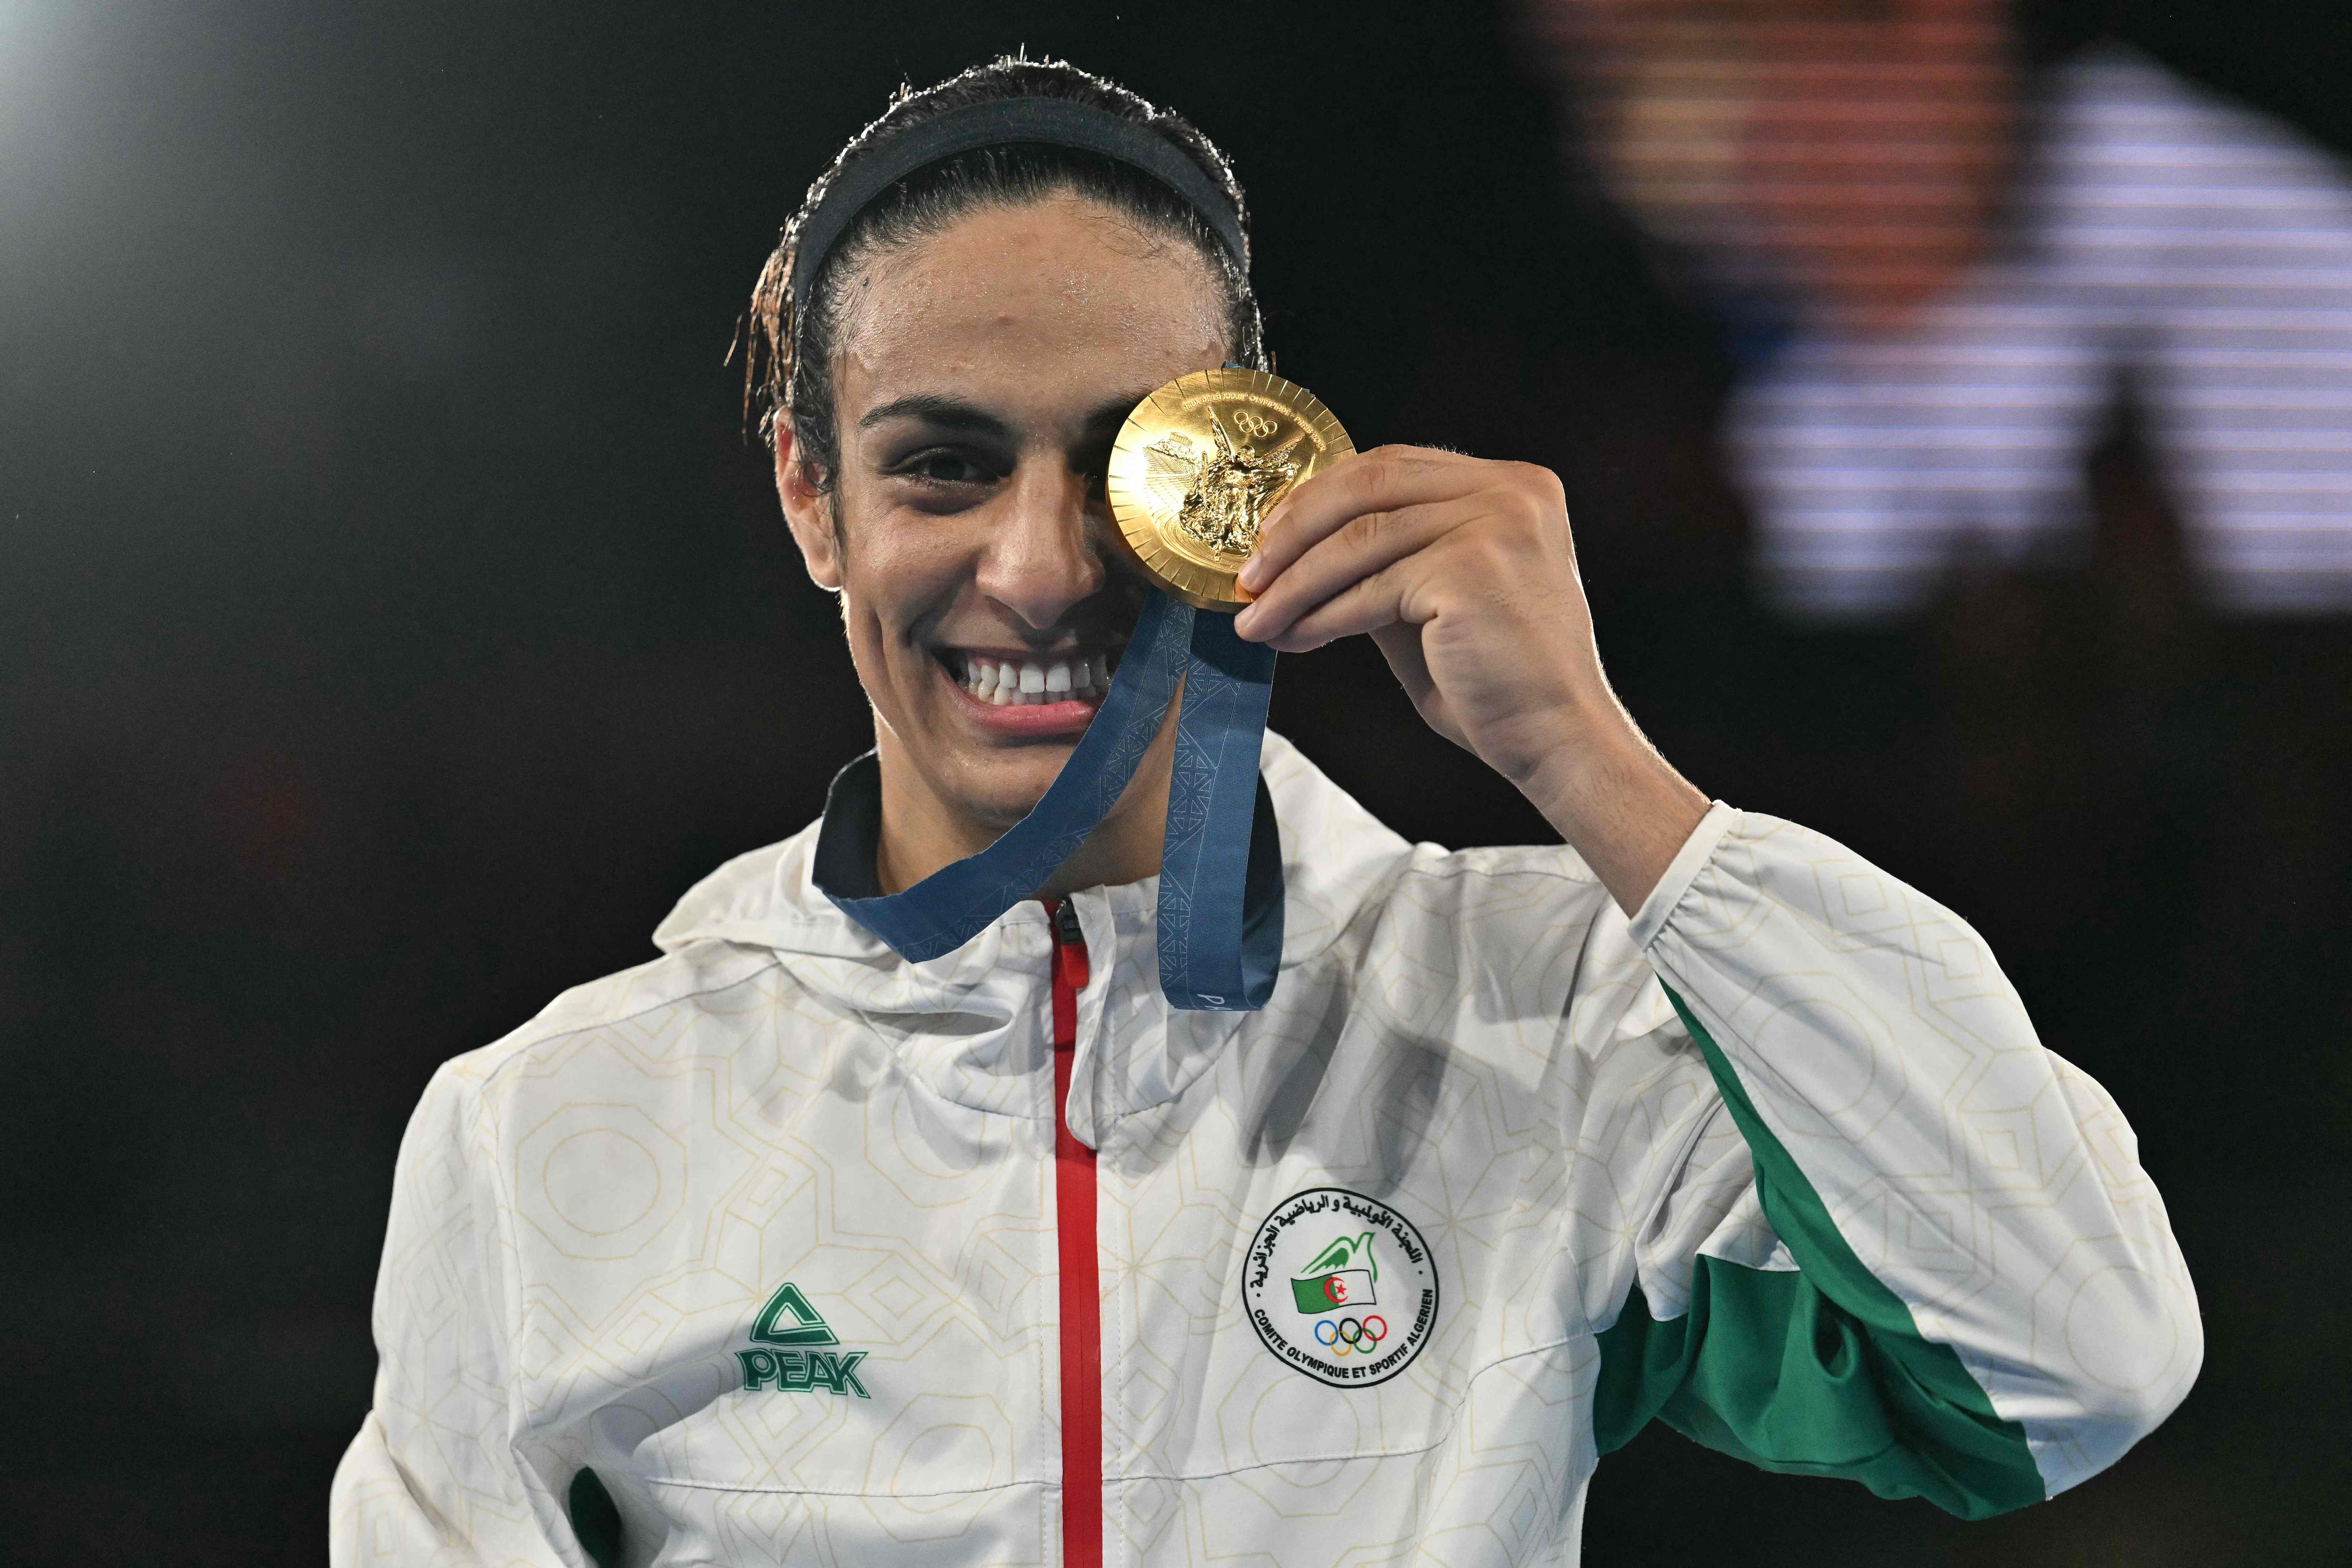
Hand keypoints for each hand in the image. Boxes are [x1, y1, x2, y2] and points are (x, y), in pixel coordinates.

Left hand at [1230, 447, 1708, 912]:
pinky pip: (1370, 587)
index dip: (1319, 497)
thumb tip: (1298, 549)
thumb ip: (1386, 560)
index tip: (1269, 538)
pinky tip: (1290, 637)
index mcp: (1513, 484)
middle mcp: (1511, 490)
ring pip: (1359, 538)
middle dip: (1294, 530)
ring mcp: (1496, 522)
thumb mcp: (1434, 600)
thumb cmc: (1495, 681)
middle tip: (1249, 574)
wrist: (1555, 738)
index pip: (1392, 466)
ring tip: (1254, 618)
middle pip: (1369, 484)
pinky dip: (1319, 615)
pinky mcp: (1471, 568)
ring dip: (1294, 582)